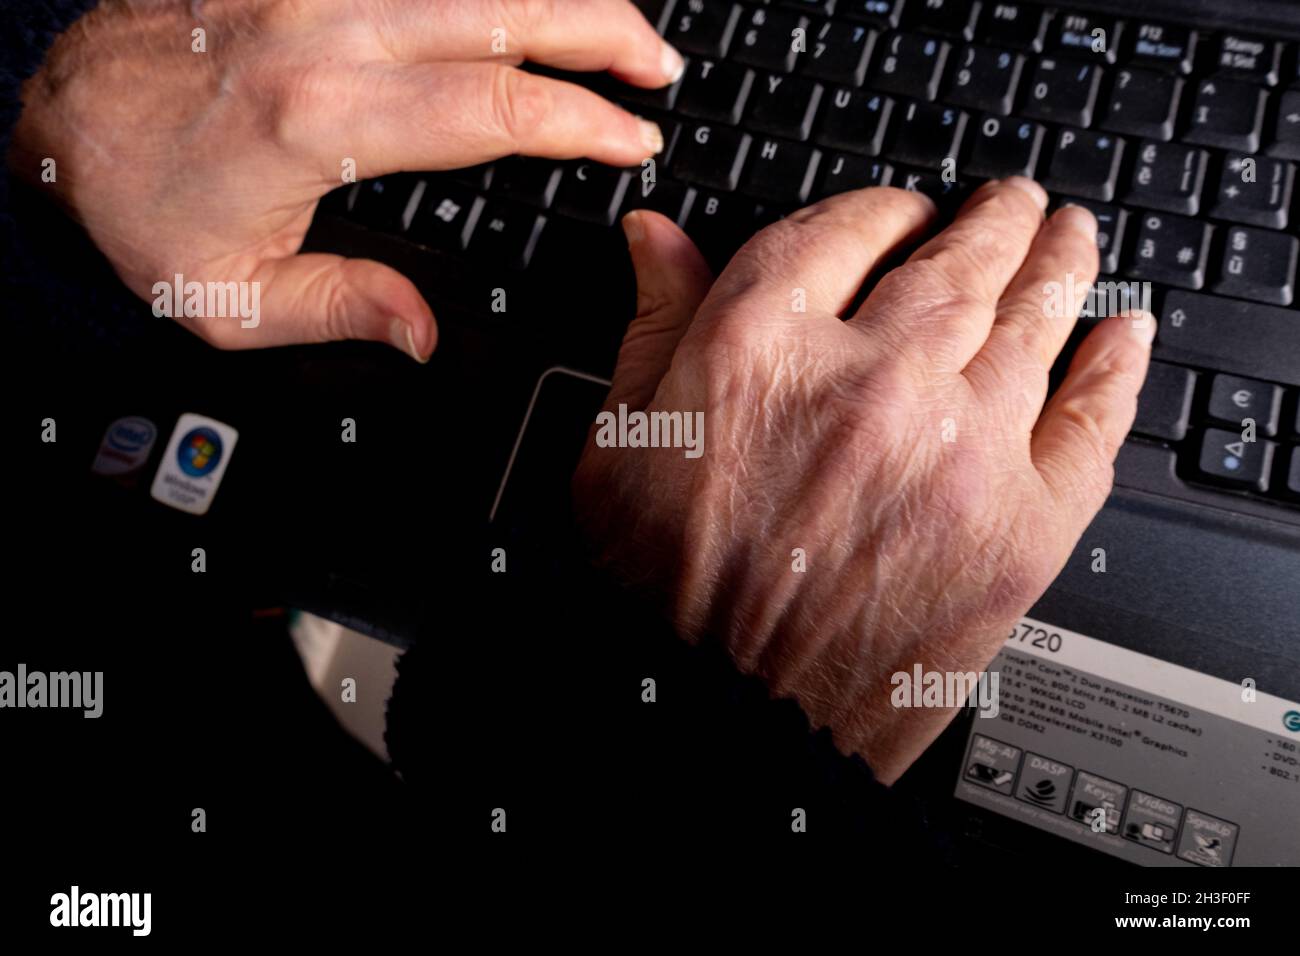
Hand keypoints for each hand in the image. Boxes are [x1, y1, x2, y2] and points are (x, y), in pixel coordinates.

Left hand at [12, 0, 680, 356]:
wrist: (48, 119)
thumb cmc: (131, 206)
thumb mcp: (229, 299)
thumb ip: (341, 309)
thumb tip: (424, 336)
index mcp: (318, 119)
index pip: (494, 106)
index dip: (583, 122)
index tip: (633, 142)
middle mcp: (320, 29)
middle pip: (504, 10)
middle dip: (603, 31)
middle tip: (659, 65)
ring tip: (616, 24)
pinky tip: (515, 4)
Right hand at [575, 180, 1154, 782]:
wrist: (721, 726)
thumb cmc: (660, 601)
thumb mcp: (620, 447)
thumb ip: (657, 329)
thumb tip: (660, 241)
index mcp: (757, 353)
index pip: (842, 230)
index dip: (881, 209)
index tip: (899, 214)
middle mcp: (865, 382)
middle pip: (955, 259)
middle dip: (989, 219)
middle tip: (1008, 203)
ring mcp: (955, 450)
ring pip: (1032, 316)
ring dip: (1058, 262)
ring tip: (1067, 236)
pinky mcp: (1019, 528)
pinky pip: (1091, 422)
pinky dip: (1117, 367)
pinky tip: (1125, 334)